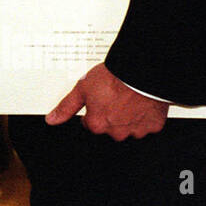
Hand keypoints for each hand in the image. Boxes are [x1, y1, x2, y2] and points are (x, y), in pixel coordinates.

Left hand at [46, 63, 168, 140]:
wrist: (140, 73)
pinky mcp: (153, 126)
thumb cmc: (113, 79)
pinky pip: (147, 124)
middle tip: (114, 96)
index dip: (93, 110)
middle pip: (110, 127)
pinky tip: (142, 102)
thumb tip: (52, 119)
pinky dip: (145, 115)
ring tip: (128, 97)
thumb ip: (66, 107)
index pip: (90, 123)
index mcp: (97, 124)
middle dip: (110, 114)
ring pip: (129, 127)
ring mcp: (136, 130)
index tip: (98, 99)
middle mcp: (116, 132)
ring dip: (128, 116)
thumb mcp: (82, 89)